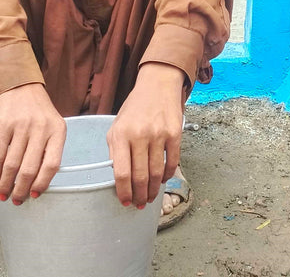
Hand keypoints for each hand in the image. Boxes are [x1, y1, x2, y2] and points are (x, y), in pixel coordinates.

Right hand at [0, 83, 65, 203]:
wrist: (19, 84)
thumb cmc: (38, 110)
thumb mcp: (52, 125)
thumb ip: (48, 148)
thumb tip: (37, 181)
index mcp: (58, 130)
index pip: (52, 164)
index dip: (42, 184)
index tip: (34, 195)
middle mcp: (41, 128)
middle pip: (30, 168)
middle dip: (21, 189)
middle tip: (16, 200)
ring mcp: (22, 126)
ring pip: (13, 165)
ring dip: (6, 184)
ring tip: (4, 193)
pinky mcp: (4, 125)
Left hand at [107, 63, 185, 207]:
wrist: (157, 86)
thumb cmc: (135, 109)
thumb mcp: (117, 126)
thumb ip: (115, 151)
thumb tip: (118, 179)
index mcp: (120, 135)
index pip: (121, 172)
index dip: (123, 192)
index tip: (125, 202)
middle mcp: (139, 135)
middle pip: (140, 177)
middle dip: (139, 195)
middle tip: (139, 204)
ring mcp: (158, 134)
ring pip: (156, 173)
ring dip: (153, 190)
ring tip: (149, 197)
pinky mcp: (175, 134)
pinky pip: (172, 163)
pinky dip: (167, 176)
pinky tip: (161, 181)